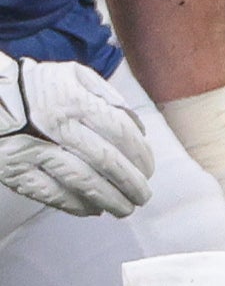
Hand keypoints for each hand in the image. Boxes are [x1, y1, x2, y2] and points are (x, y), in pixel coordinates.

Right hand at [0, 57, 152, 217]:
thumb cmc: (35, 87)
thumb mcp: (73, 76)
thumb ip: (108, 96)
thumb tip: (138, 127)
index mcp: (73, 101)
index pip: (121, 133)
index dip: (141, 155)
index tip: (149, 169)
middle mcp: (55, 127)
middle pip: (106, 161)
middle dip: (131, 183)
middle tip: (143, 195)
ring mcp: (33, 150)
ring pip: (82, 182)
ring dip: (110, 200)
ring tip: (125, 208)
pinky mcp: (15, 170)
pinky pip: (52, 194)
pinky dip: (77, 206)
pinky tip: (93, 209)